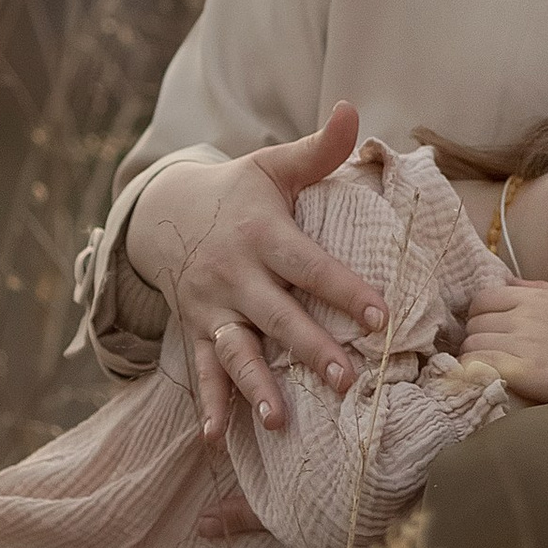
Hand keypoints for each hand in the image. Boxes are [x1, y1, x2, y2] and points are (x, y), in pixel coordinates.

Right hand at [125, 106, 384, 440]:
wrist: (165, 213)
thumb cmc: (238, 191)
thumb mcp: (274, 165)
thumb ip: (320, 148)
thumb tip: (354, 108)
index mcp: (262, 234)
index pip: (309, 265)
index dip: (345, 290)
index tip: (382, 316)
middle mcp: (235, 275)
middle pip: (276, 316)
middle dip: (309, 349)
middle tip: (345, 380)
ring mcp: (213, 308)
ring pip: (236, 351)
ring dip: (255, 386)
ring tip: (278, 420)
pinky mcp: (196, 331)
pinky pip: (201, 372)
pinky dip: (207, 405)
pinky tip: (216, 439)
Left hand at [461, 269, 547, 403]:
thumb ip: (537, 290)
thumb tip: (506, 282)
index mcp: (538, 296)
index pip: (482, 299)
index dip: (479, 317)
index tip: (488, 333)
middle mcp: (528, 315)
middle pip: (474, 324)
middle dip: (476, 339)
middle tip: (489, 358)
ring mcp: (526, 343)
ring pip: (472, 346)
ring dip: (475, 360)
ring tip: (491, 374)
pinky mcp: (527, 372)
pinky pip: (479, 367)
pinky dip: (475, 375)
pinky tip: (489, 384)